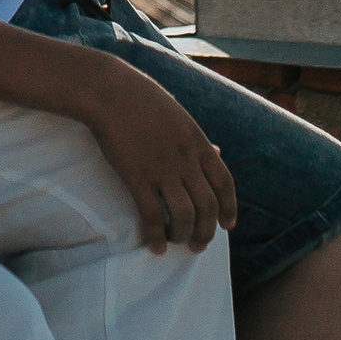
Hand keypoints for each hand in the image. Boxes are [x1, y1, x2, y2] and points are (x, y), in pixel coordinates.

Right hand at [70, 53, 238, 253]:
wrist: (110, 92)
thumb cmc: (143, 99)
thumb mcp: (181, 115)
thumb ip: (200, 138)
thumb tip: (219, 151)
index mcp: (199, 143)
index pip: (225, 183)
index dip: (229, 208)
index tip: (227, 225)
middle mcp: (186, 160)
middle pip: (207, 206)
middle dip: (207, 231)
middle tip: (199, 245)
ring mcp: (162, 170)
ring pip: (184, 216)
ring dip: (184, 236)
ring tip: (177, 243)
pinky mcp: (137, 178)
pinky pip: (152, 216)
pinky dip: (157, 236)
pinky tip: (155, 247)